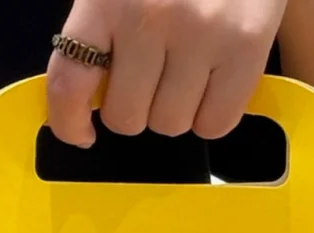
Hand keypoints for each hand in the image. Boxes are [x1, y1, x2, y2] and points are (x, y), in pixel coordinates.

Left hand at [48, 0, 286, 145]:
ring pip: (170, 124)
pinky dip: (211, 115)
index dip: (68, 123)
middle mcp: (149, 16)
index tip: (81, 134)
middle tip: (153, 79)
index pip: (69, 82)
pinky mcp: (245, 44)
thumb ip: (100, 32)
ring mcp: (200, 32)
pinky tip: (214, 82)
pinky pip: (215, 123)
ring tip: (188, 71)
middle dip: (136, 108)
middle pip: (126, 118)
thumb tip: (87, 100)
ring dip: (175, 110)